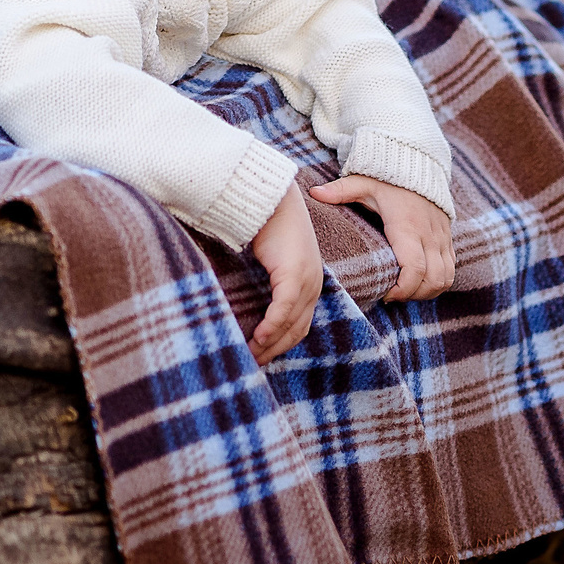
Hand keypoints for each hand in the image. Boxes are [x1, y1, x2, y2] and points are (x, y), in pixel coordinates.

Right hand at [248, 183, 323, 364]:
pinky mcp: (294, 275)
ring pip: (290, 325)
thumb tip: (254, 302)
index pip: (300, 325)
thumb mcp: (274, 261)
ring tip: (250, 356)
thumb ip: (271, 282)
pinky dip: (271, 327)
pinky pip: (283, 309)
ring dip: (270, 344)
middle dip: (275, 351)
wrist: (272, 199)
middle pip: (297, 331)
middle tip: (253, 364)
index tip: (262, 357)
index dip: (281, 344)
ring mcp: (306, 281)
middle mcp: (313, 286)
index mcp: (310, 284)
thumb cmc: (269, 226)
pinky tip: (257, 338)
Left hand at [308, 174, 453, 300]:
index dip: (402, 289)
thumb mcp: (364, 182)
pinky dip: (438, 283)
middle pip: (432, 280)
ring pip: (445, 278)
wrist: (419, 163)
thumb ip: (340, 190)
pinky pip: (451, 270)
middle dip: (412, 295)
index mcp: (407, 226)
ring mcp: (442, 238)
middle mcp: (429, 235)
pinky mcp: (448, 239)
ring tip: (404, 291)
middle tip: (391, 296)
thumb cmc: (388, 178)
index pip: (414, 269)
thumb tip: (313, 193)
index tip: (385, 294)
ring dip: (427, 292)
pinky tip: (418, 283)